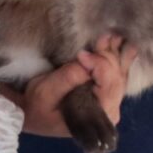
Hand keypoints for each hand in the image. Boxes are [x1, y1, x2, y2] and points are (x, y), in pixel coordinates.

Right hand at [1, 35, 137, 136]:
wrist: (33, 114)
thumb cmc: (37, 106)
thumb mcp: (46, 92)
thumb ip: (68, 77)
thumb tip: (86, 58)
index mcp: (96, 115)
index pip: (108, 84)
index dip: (99, 64)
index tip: (81, 54)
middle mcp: (110, 111)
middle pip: (117, 78)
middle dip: (108, 56)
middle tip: (100, 37)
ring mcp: (111, 102)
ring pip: (119, 74)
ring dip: (113, 54)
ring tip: (109, 36)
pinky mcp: (107, 94)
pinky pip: (117, 74)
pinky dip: (116, 58)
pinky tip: (118, 44)